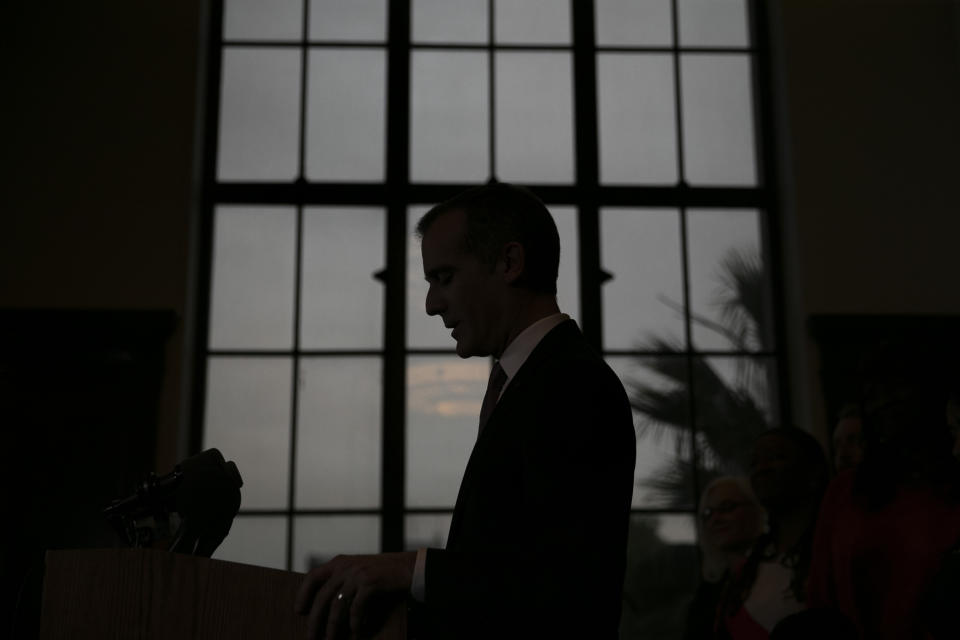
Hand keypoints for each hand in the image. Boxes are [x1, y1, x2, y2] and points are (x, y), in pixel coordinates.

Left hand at [295, 551, 415, 639]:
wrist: (409, 567)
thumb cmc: (382, 573)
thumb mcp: (357, 570)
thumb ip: (341, 580)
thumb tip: (324, 605)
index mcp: (339, 562)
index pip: (313, 576)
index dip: (303, 594)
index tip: (298, 611)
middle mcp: (345, 566)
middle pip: (323, 596)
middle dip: (315, 620)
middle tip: (312, 637)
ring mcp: (357, 573)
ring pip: (337, 605)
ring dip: (333, 626)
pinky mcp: (370, 582)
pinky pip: (356, 607)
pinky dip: (355, 623)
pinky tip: (357, 632)